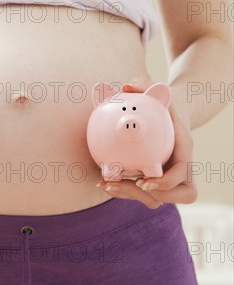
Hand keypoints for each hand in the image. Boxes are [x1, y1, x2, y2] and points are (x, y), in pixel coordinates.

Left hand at [95, 75, 197, 208]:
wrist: (172, 112)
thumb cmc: (162, 101)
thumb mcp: (155, 90)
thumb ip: (143, 85)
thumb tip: (127, 86)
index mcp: (183, 149)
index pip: (182, 174)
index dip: (167, 183)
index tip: (145, 181)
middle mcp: (180, 166)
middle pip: (176, 194)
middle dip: (152, 195)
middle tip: (123, 184)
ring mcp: (169, 176)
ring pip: (158, 198)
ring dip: (132, 195)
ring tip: (107, 184)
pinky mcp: (155, 180)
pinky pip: (143, 193)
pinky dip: (124, 190)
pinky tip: (101, 181)